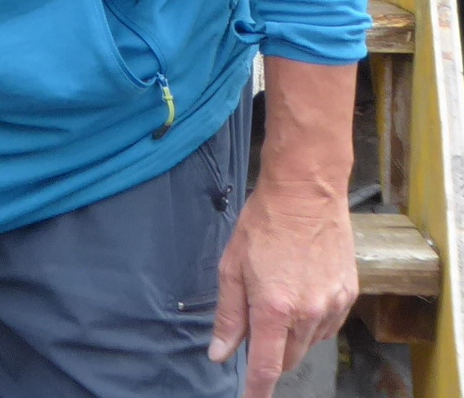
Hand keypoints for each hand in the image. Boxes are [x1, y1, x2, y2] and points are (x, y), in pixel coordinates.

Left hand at [208, 180, 357, 397]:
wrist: (307, 190)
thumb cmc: (263, 223)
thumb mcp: (232, 265)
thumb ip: (228, 315)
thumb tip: (220, 354)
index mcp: (275, 308)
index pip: (267, 368)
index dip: (256, 392)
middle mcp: (308, 314)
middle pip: (288, 359)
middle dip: (271, 353)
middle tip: (257, 320)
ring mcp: (333, 305)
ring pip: (308, 343)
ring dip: (292, 335)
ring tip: (280, 294)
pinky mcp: (349, 295)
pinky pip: (327, 326)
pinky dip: (312, 321)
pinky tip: (302, 292)